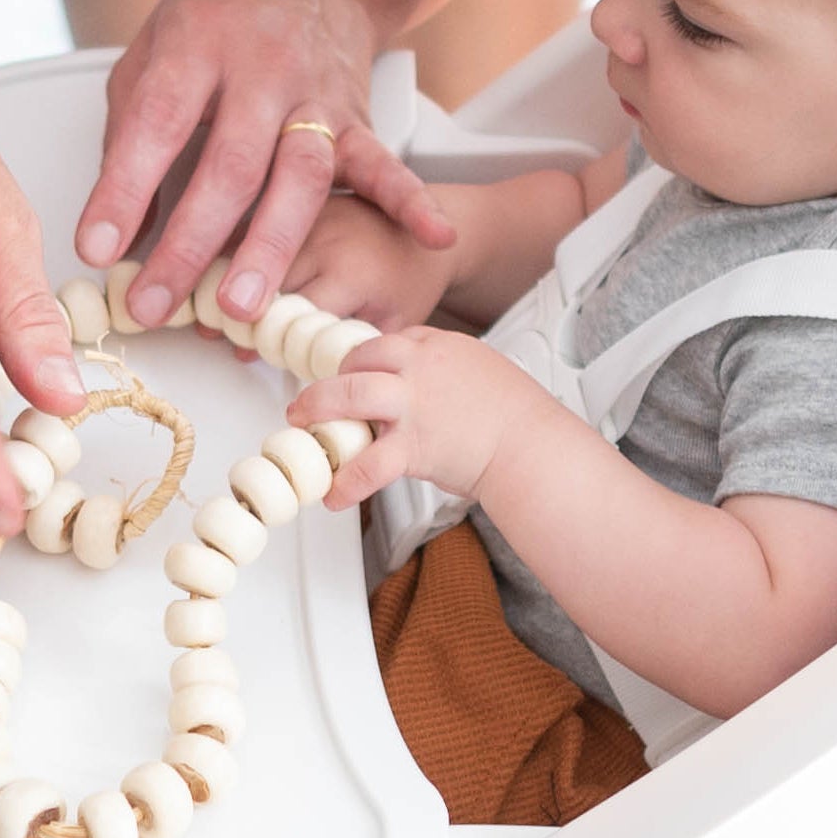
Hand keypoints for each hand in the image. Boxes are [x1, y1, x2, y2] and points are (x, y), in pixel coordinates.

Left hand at [77, 0, 453, 332]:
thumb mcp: (154, 48)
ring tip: (245, 308)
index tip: (97, 248)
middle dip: (191, 244)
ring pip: (297, 178)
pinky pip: (383, 164)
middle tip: (159, 306)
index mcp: (196, 45)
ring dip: (271, 246)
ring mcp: (314, 95)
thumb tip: (113, 236)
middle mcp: (260, 69)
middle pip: (229, 166)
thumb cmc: (223, 13)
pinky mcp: (356, 116)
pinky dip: (409, 201)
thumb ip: (128, 137)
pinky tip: (430, 235)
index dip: (123, 189)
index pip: (155, 123)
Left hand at [295, 325, 568, 511]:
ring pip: (349, 395)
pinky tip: (335, 495)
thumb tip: (433, 391)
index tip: (354, 376)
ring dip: (317, 410)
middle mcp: (422, 368)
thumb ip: (452, 375)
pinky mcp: (414, 446)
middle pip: (358, 359)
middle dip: (328, 379)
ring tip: (301, 427)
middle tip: (309, 399)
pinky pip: (368, 464)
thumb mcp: (486, 373)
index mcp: (441, 347)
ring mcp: (414, 404)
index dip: (365, 360)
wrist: (535, 447)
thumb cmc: (520, 418)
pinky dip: (347, 482)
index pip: (389, 342)